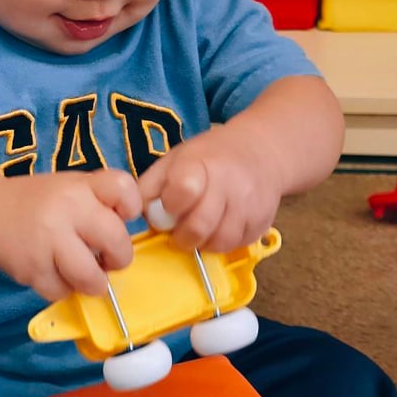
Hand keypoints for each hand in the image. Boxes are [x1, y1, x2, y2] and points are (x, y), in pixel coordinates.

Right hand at [0, 168, 141, 301]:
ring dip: (94, 284)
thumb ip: (100, 204)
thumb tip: (124, 244)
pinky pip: (62, 291)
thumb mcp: (70, 187)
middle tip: (108, 261)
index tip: (122, 218)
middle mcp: (66, 209)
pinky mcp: (32, 267)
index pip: (124, 189)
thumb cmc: (40, 203)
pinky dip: (63, 290)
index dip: (131, 208)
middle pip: (116, 241)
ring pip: (90, 277)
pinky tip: (55, 275)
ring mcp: (48, 239)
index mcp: (80, 185)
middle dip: (119, 259)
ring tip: (86, 276)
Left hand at [138, 129, 279, 251]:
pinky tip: (220, 226)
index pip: (184, 190)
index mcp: (202, 164)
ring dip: (203, 242)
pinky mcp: (263, 222)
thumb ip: (150, 187)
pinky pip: (238, 245)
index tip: (169, 206)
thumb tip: (134, 216)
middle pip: (200, 227)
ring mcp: (250, 205)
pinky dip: (224, 242)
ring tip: (200, 228)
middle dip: (182, 236)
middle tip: (180, 229)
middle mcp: (230, 184)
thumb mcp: (174, 159)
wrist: (262, 151)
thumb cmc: (209, 157)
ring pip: (220, 243)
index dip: (171, 205)